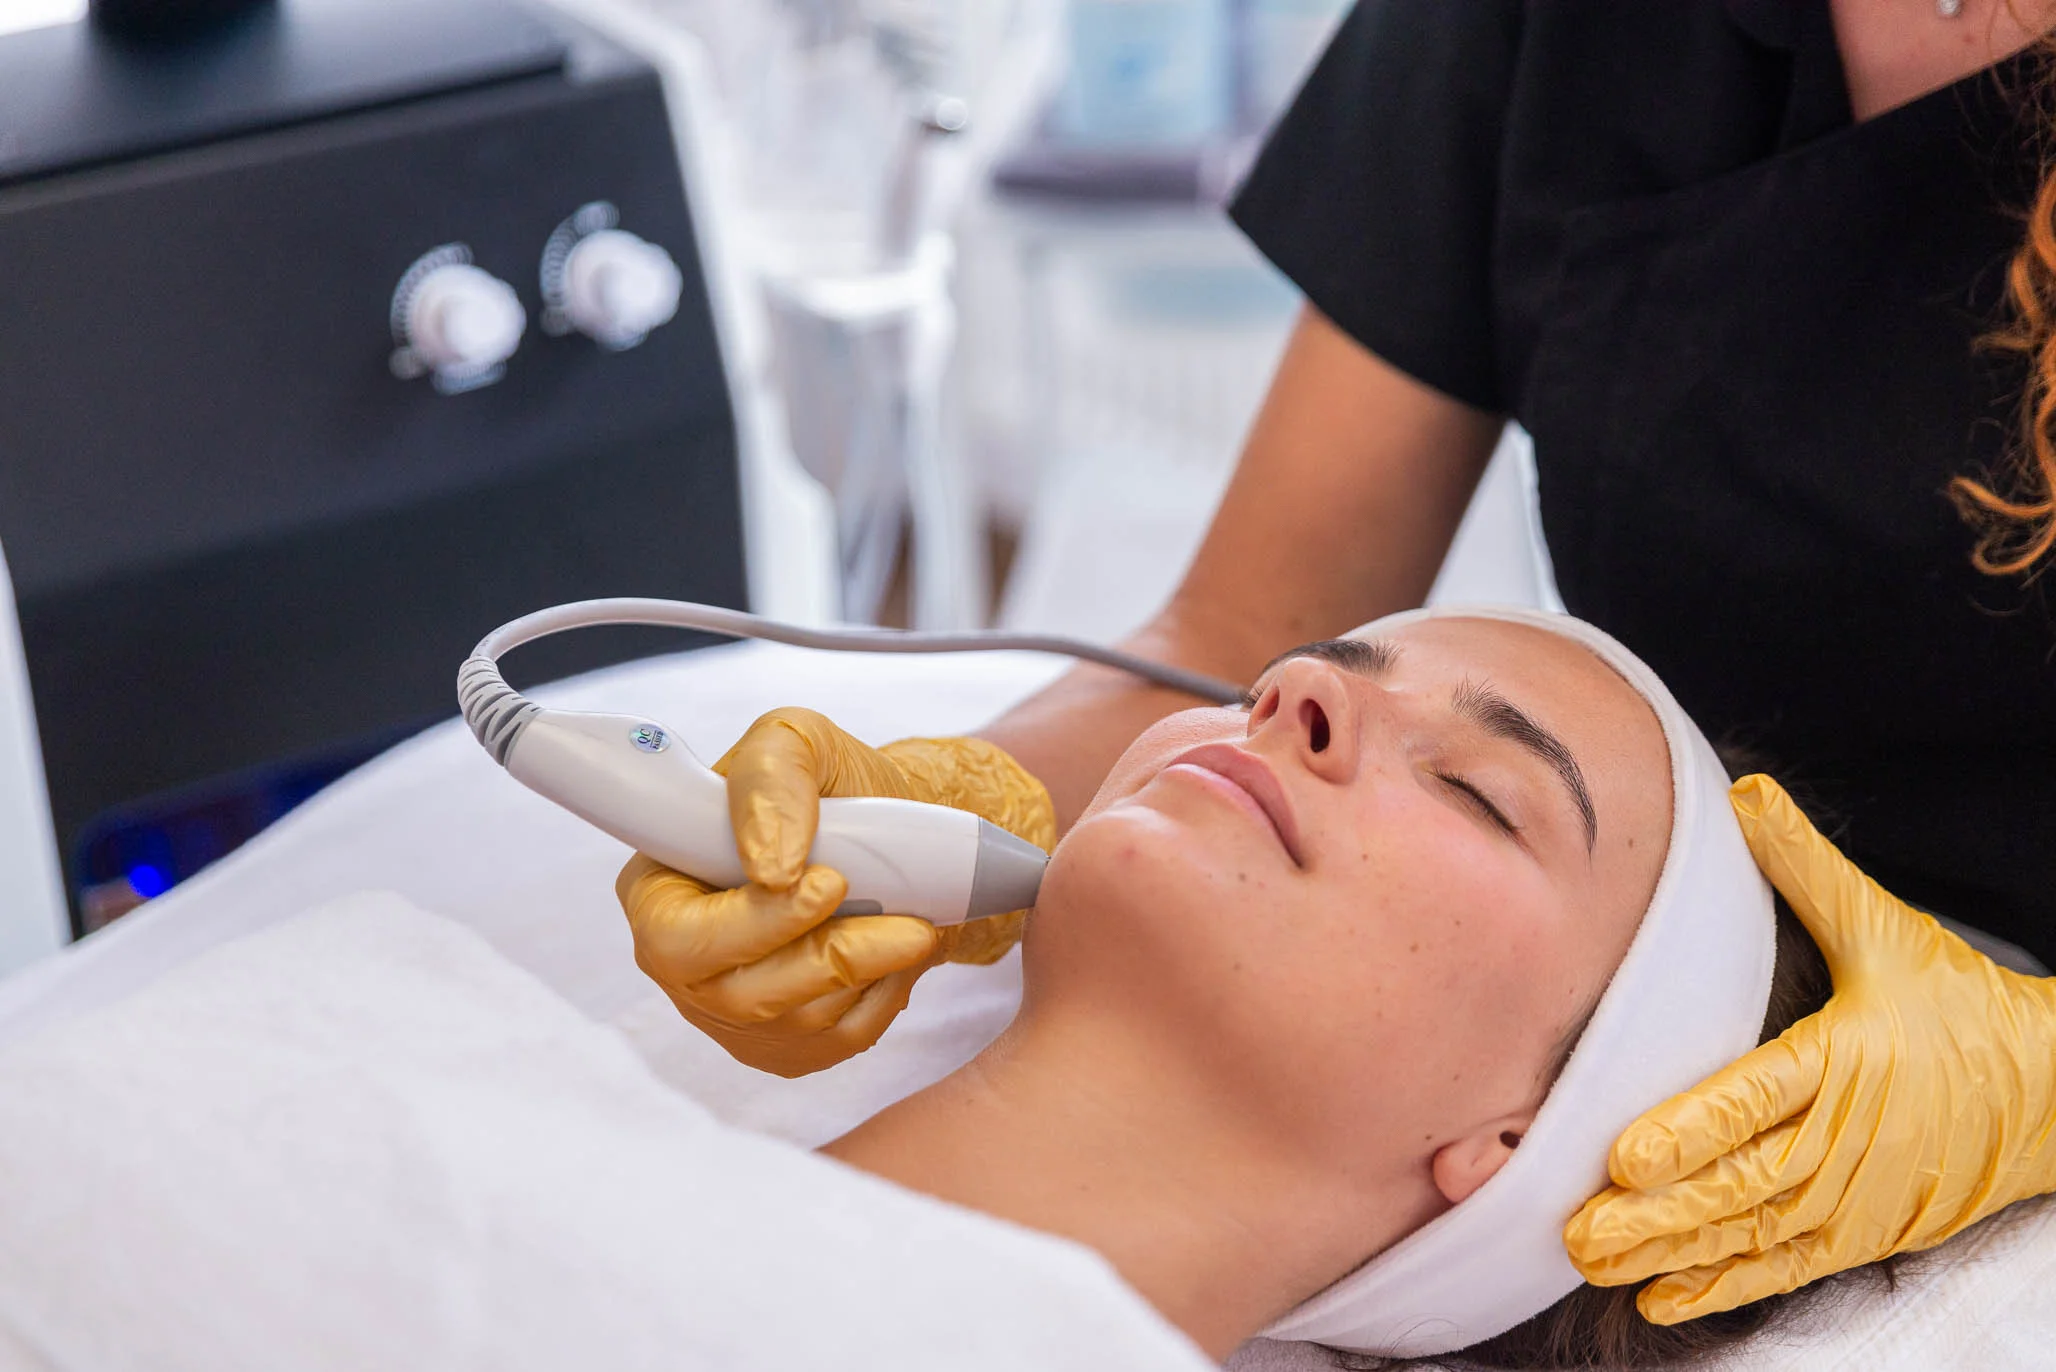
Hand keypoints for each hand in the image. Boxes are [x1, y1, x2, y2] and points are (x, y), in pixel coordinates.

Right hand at [617, 708, 1054, 1076]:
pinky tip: (897, 954)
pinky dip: (883, 998)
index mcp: (657, 887)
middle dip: (831, 959)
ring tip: (916, 922)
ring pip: (800, 1020)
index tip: (830, 882)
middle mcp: (681, 961)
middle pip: (739, 994)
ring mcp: (728, 1012)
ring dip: (874, 972)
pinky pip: (836, 1042)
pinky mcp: (783, 1045)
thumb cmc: (827, 788)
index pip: (675, 934)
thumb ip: (769, 779)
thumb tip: (769, 863)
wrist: (888, 838)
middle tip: (907, 922)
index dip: (751, 922)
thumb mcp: (794, 741)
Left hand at [1564, 774, 2055, 1322]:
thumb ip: (1805, 868)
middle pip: (1741, 1180)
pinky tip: (1664, 1300)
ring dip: (1674, 1254)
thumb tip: (1741, 794)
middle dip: (1658, 1211)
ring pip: (1754, 1233)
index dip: (1691, 1131)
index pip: (1756, 1098)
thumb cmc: (1959, 1004)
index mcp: (1844, 1058)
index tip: (1626, 1155)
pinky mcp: (1866, 1233)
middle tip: (1580, 1228)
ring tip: (1599, 1263)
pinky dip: (1726, 1286)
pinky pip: (1788, 1267)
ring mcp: (1856, 1194)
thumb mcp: (1888, 928)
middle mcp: (1846, 1136)